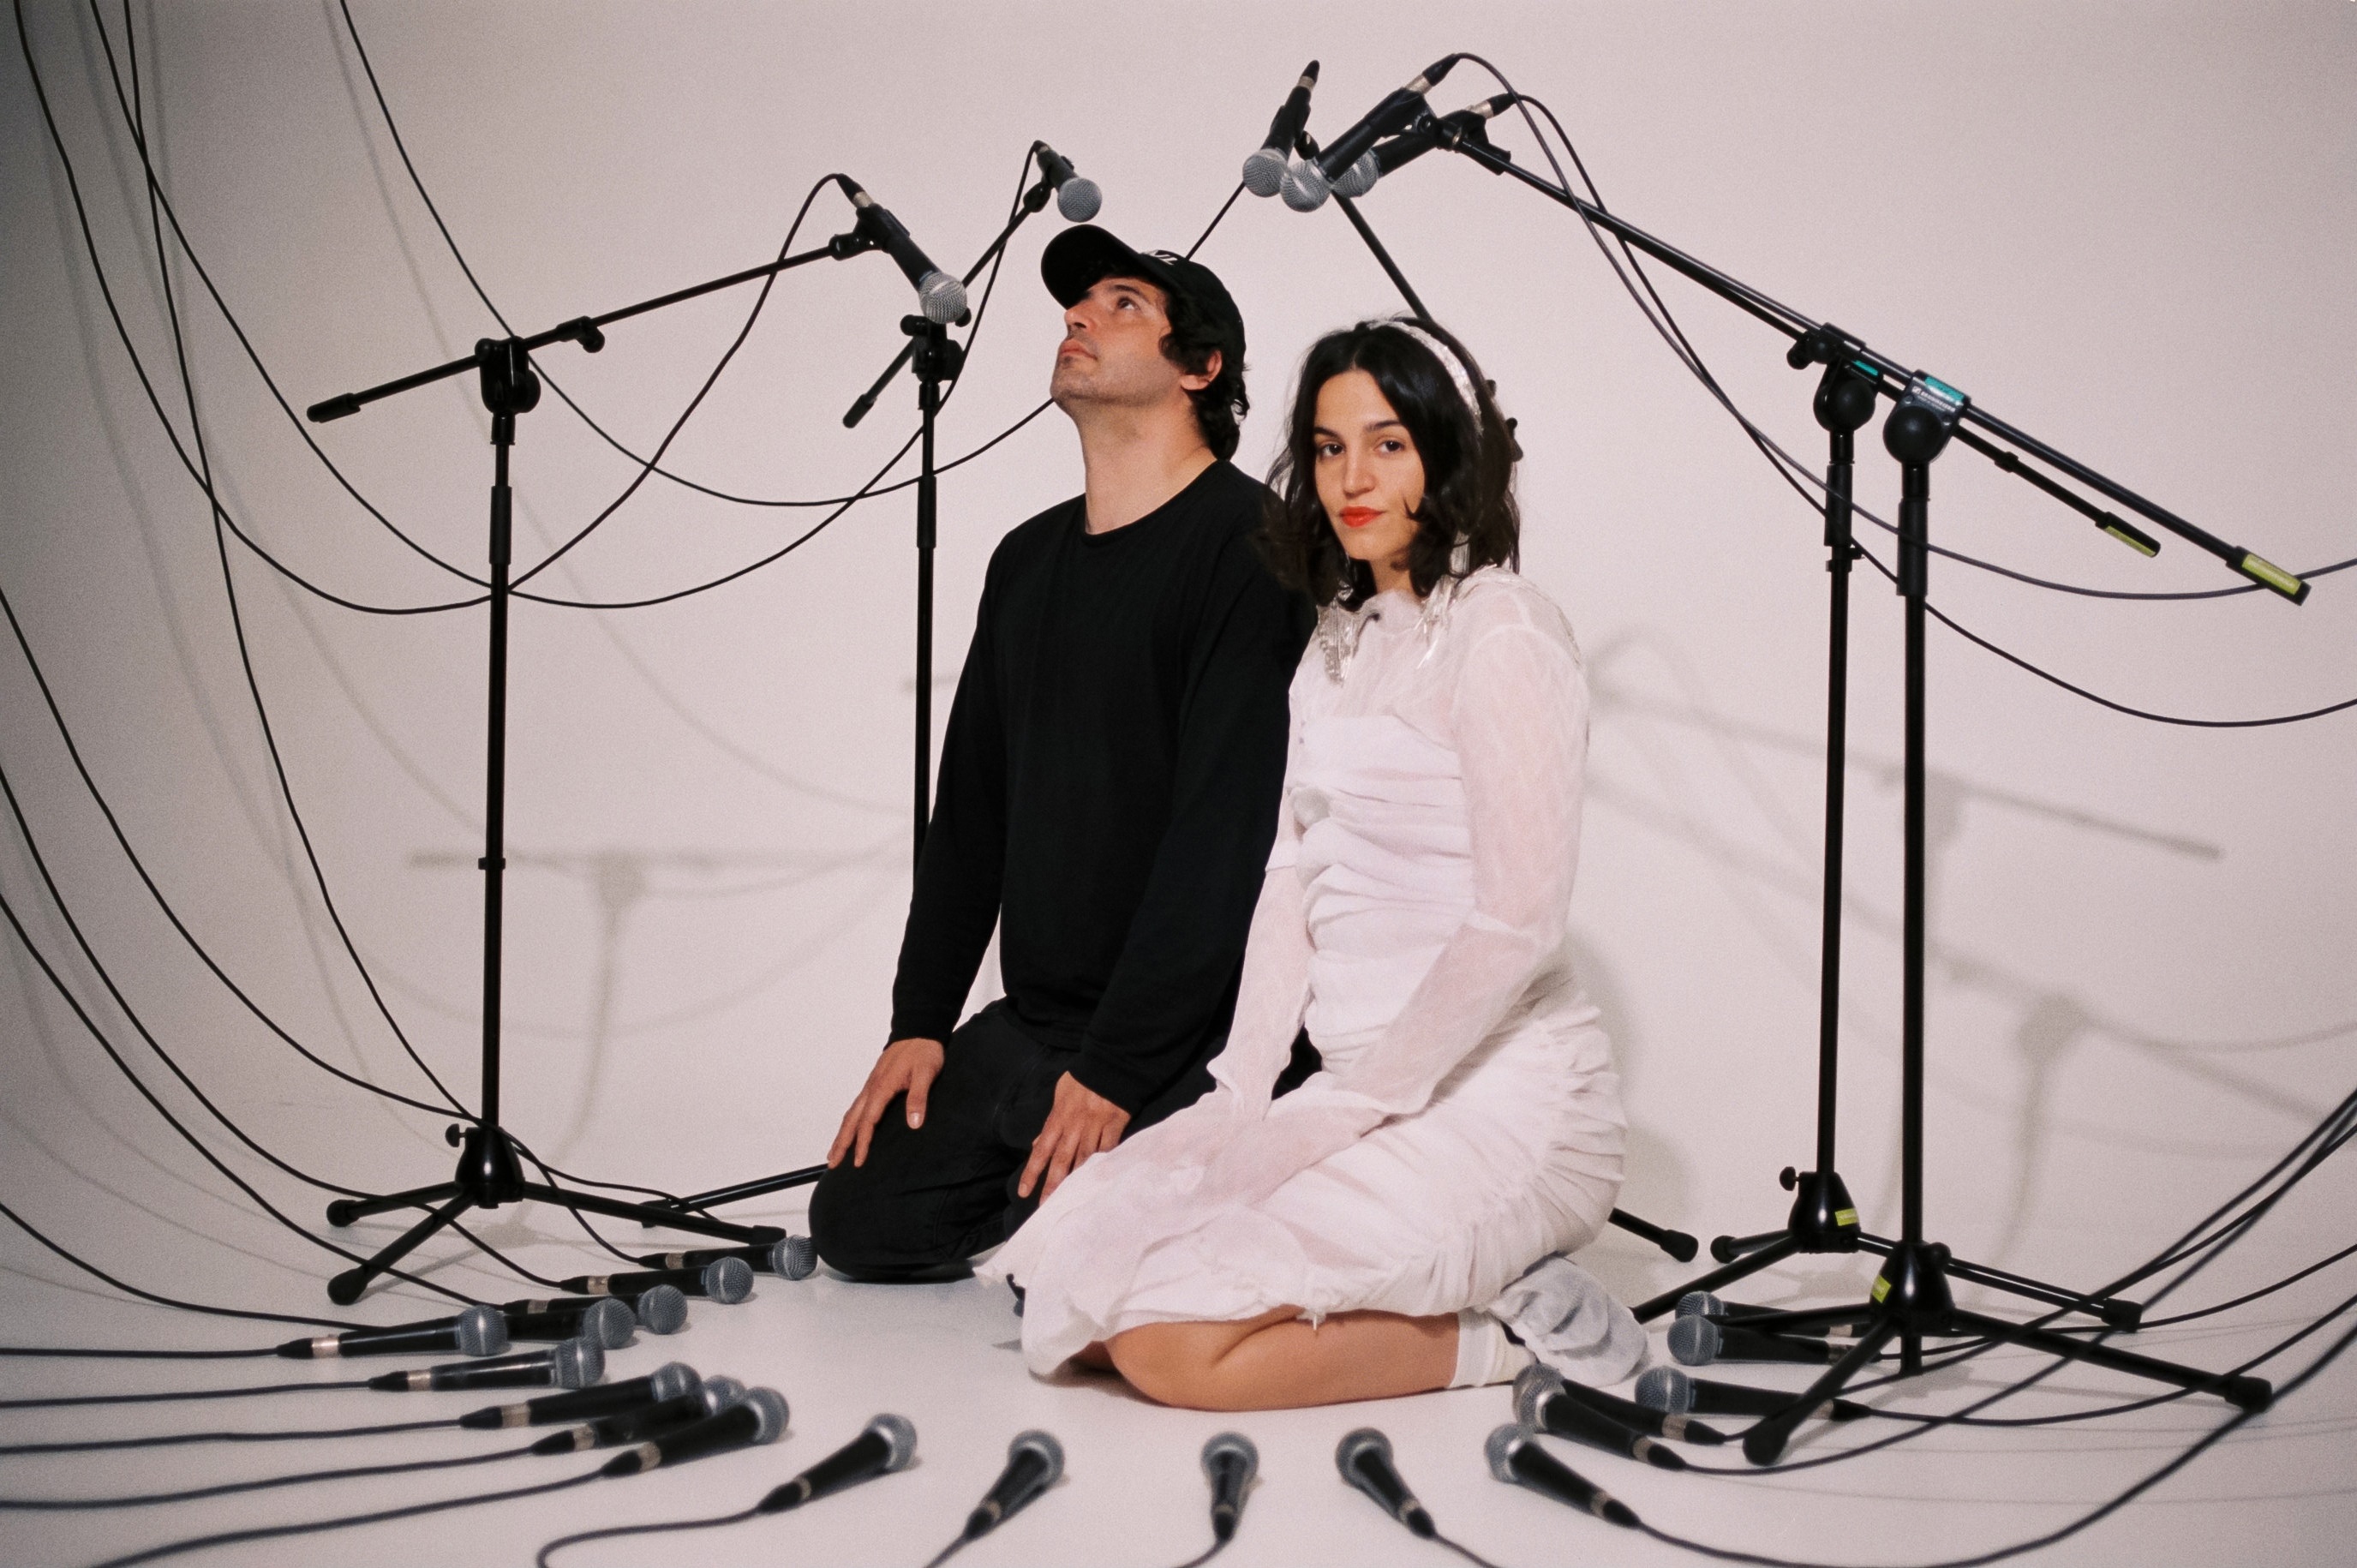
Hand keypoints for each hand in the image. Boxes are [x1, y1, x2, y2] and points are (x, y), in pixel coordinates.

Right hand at [826, 1037, 945, 1169]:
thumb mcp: (926, 1073)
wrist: (919, 1031)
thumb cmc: (923, 1052)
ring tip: (834, 1152)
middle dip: (841, 1143)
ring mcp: (871, 1085)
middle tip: (833, 1163)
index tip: (859, 1161)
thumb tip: (914, 1123)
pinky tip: (850, 1128)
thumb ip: (919, 1097)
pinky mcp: (875, 1083)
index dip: (863, 1143)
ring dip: (842, 1134)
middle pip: (851, 1120)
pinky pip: (857, 1106)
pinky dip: (850, 1121)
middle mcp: (872, 1088)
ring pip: (851, 1113)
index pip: (868, 1122)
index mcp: (882, 1088)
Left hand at [1019, 1072, 1130, 1201]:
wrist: (1109, 1063)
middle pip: (1062, 1160)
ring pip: (1085, 1159)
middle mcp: (1074, 1126)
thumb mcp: (1059, 1095)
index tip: (1024, 1192)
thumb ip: (1050, 1121)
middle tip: (1047, 1208)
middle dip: (1054, 1186)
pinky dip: (1105, 1164)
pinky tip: (1101, 1180)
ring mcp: (1096, 1126)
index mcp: (1058, 1118)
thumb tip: (1038, 1144)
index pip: (1042, 1150)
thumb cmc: (1082, 1078)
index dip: (1032, 1172)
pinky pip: (1109, 1149)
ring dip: (1078, 1181)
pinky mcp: (1115, 1125)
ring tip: (1073, 1201)